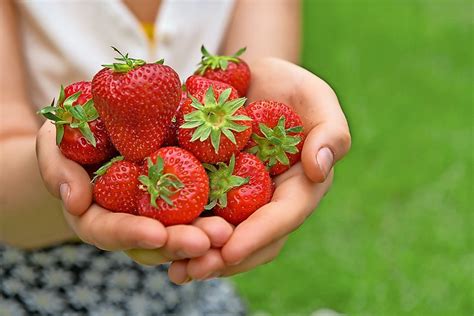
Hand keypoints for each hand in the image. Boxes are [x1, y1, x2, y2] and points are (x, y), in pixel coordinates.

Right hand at [36, 121, 233, 261]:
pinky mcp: (183, 193)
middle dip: (181, 242)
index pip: (111, 231)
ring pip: (183, 229)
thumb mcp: (55, 142)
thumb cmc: (74, 133)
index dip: (131, 233)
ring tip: (230, 231)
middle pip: (155, 240)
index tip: (155, 232)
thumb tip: (76, 200)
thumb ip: (57, 169)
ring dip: (206, 235)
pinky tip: (239, 211)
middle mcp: (132, 219)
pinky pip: (201, 205)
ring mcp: (159, 210)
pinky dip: (219, 211)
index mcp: (99, 215)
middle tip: (209, 240)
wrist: (103, 123)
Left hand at [167, 57, 350, 281]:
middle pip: (252, 239)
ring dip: (200, 256)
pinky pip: (201, 215)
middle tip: (191, 271)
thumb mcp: (316, 98)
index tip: (229, 251)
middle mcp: (271, 201)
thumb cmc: (290, 87)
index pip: (283, 217)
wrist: (252, 80)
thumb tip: (319, 168)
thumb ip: (330, 131)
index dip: (258, 236)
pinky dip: (183, 230)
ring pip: (225, 236)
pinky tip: (159, 241)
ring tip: (174, 270)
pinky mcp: (214, 189)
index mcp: (300, 186)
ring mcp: (242, 199)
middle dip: (223, 259)